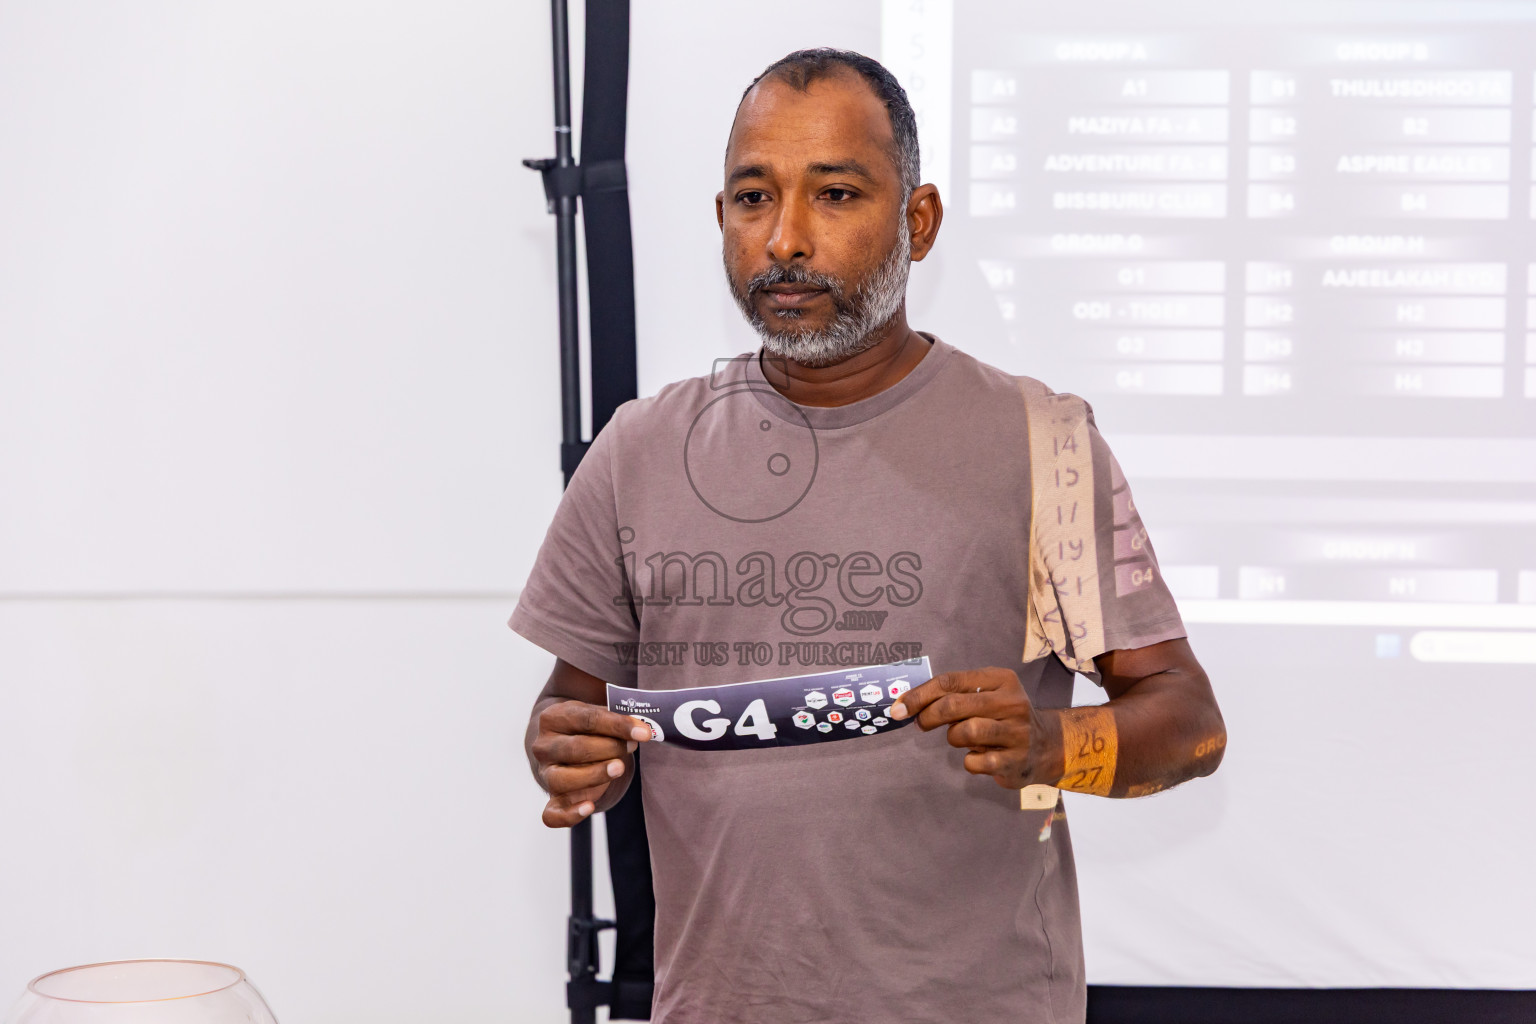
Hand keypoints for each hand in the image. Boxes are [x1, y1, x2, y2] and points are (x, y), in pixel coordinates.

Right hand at [531, 700, 650, 826]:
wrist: (569, 746)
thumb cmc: (589, 728)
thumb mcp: (599, 715)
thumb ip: (617, 719)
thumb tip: (642, 731)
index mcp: (553, 718)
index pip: (587, 719)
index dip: (618, 725)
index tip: (644, 732)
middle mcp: (543, 746)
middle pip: (575, 748)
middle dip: (609, 748)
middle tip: (631, 747)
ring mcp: (546, 775)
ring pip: (562, 779)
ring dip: (594, 775)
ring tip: (619, 768)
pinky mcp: (552, 801)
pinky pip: (552, 814)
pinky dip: (569, 814)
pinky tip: (589, 807)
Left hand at [889, 667, 1056, 788]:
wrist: (1047, 745)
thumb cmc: (1003, 716)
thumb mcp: (988, 694)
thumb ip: (955, 694)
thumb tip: (908, 704)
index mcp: (1001, 680)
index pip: (950, 681)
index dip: (919, 695)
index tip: (898, 708)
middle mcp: (1012, 702)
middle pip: (953, 705)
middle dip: (928, 716)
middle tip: (920, 724)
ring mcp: (1017, 732)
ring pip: (964, 732)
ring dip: (954, 738)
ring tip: (963, 738)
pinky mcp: (1016, 761)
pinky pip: (975, 762)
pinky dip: (970, 761)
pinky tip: (981, 756)